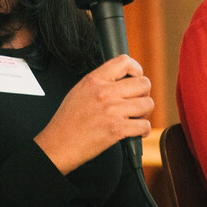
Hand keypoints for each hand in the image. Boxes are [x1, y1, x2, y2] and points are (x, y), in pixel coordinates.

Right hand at [34, 55, 153, 174]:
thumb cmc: (67, 121)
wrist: (58, 145)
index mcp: (94, 80)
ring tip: (136, 118)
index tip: (137, 77)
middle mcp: (104, 92)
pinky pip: (144, 125)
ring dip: (145, 112)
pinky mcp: (117, 129)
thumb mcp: (79, 90)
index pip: (124, 62)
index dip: (137, 69)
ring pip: (148, 104)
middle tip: (136, 102)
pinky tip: (136, 132)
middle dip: (144, 94)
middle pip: (143, 83)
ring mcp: (112, 110)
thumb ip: (100, 82)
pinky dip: (143, 130)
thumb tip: (122, 80)